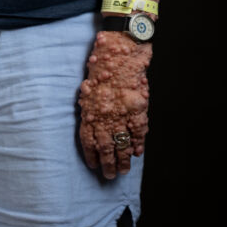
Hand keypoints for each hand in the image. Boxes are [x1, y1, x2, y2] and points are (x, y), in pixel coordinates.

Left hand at [78, 31, 150, 179]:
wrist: (122, 50)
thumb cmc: (103, 62)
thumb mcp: (89, 83)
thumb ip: (91, 103)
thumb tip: (91, 120)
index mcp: (90, 109)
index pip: (88, 139)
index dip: (91, 154)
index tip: (93, 165)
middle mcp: (105, 116)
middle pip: (105, 148)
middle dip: (107, 164)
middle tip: (109, 176)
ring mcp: (122, 115)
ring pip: (122, 146)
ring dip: (123, 161)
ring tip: (122, 172)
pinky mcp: (138, 110)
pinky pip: (138, 134)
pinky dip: (138, 145)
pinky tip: (136, 153)